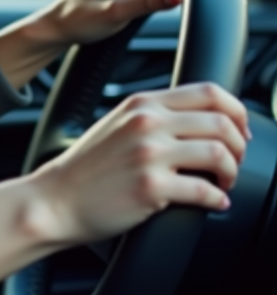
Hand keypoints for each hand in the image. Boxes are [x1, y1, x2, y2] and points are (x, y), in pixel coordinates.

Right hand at [0, 82, 250, 291]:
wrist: (55, 200)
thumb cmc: (87, 168)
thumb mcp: (117, 124)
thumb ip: (154, 115)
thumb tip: (202, 122)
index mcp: (141, 104)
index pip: (208, 92)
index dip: (236, 111)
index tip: (239, 130)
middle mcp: (146, 123)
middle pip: (221, 123)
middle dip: (239, 146)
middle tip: (233, 161)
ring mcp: (148, 155)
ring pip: (219, 153)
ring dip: (231, 171)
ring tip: (223, 181)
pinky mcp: (151, 187)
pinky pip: (205, 191)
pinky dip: (217, 199)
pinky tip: (213, 202)